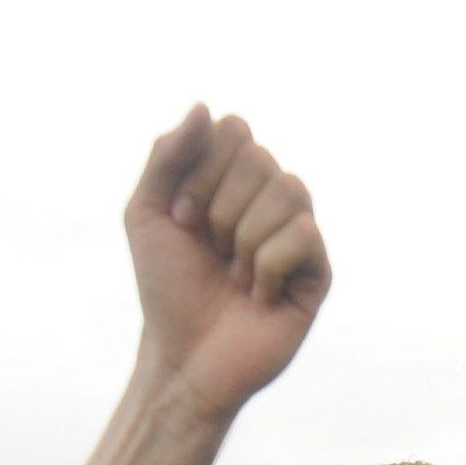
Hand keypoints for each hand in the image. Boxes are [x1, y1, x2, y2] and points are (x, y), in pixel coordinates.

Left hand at [126, 107, 327, 419]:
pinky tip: (258, 295)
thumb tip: (204, 106)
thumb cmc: (166, 288)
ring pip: (288, 190)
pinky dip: (266, 267)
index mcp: (233, 179)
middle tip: (209, 251)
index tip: (182, 219)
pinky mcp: (318, 270)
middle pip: (259, 158)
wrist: (184, 357)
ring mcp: (298, 232)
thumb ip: (166, 155)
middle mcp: (270, 198)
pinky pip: (302, 235)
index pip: (235, 130)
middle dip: (220, 209)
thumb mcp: (147, 213)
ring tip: (234, 275)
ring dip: (243, 239)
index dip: (201, 171)